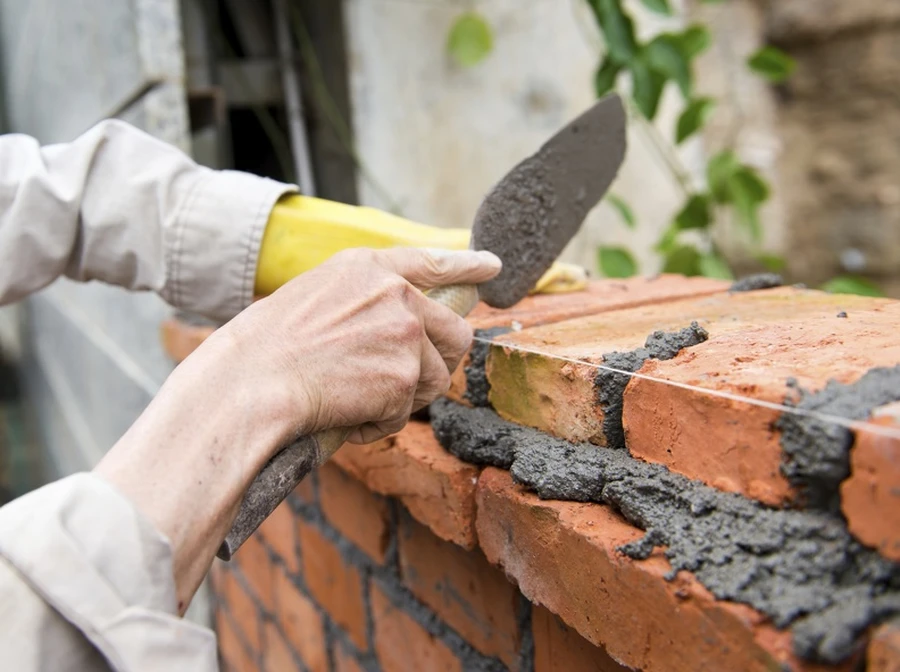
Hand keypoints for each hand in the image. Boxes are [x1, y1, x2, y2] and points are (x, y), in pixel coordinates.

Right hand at [225, 247, 500, 443]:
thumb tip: (398, 323)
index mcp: (368, 268)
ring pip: (434, 380)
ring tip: (355, 400)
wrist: (252, 381)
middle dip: (438, 362)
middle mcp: (396, 294)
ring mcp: (404, 334)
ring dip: (401, 399)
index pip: (430, 263)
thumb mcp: (314, 296)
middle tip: (404, 384)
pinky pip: (405, 413)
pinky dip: (377, 424)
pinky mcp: (404, 377)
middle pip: (454, 333)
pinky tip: (345, 415)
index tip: (491, 267)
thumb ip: (363, 300)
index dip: (465, 267)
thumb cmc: (265, 347)